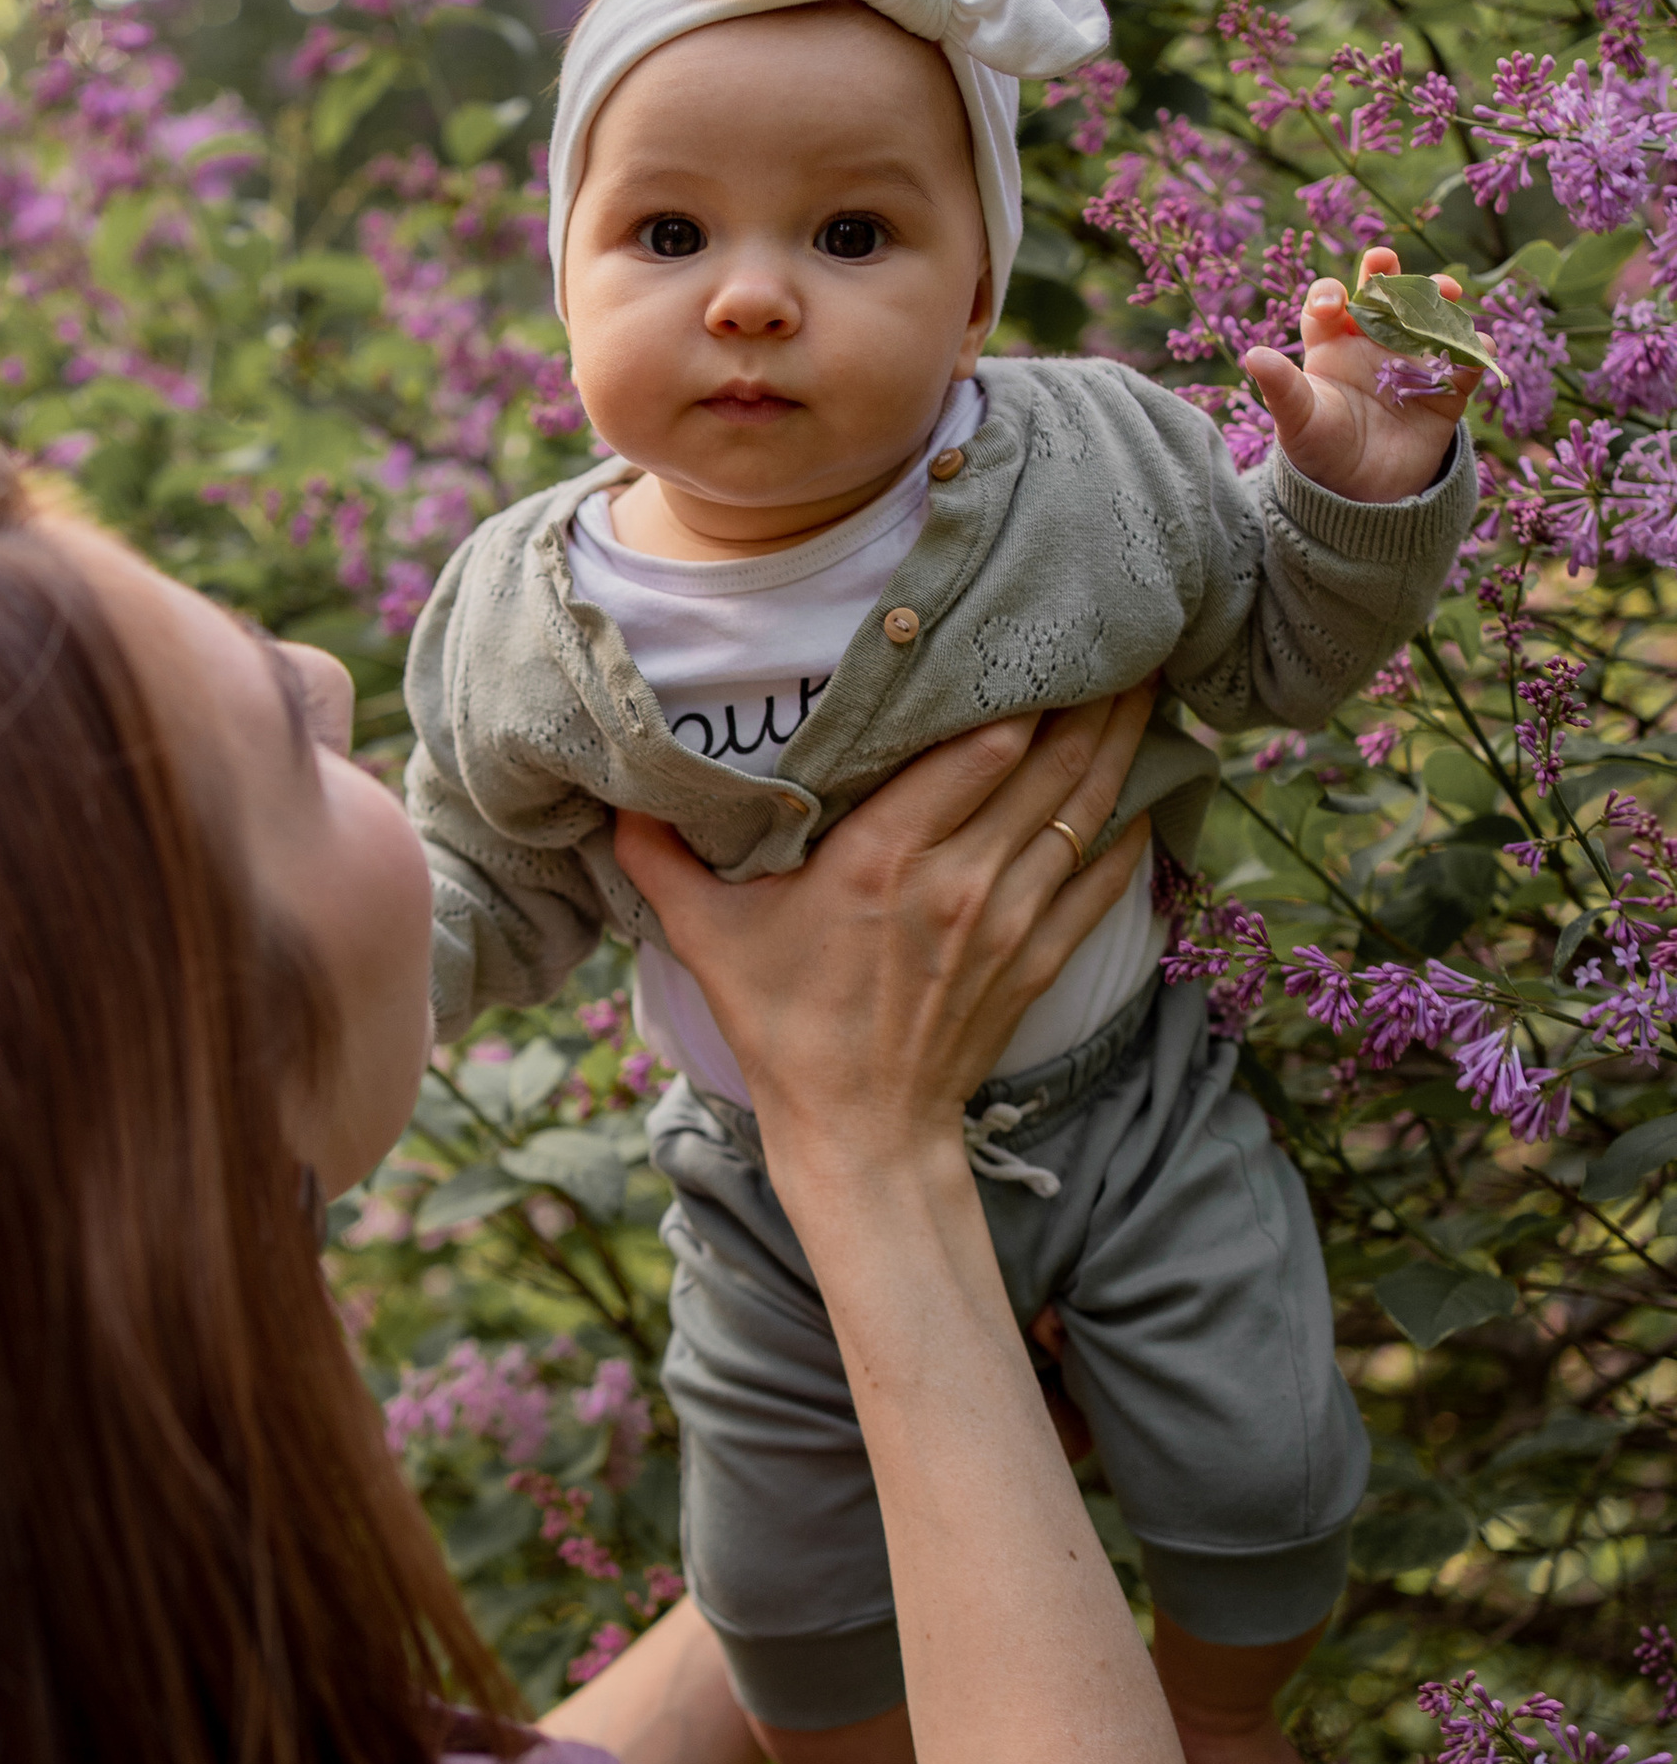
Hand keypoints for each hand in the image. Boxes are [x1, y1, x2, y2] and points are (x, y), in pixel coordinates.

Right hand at [614, 687, 1154, 1180]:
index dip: (1015, 686)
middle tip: (1121, 634)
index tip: (1033, 632)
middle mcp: (958, 881)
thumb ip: (661, 860)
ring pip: (1083, 808)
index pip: (974, 748)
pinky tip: (1150, 784)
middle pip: (1046, 763)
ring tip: (1146, 683)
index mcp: (882, 861)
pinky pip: (1103, 878)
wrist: (860, 1131)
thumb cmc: (783, 1028)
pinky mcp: (1037, 960)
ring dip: (1120, 743)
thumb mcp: (708, 939)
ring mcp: (1008, 920)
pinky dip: (1130, 828)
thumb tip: (614, 798)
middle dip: (1090, 694)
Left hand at [1242, 243, 1480, 503]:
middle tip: (1386, 260)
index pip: (1329, 303)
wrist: (1359, 493)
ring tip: (1448, 293)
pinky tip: (1477, 349)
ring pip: (1430, 316)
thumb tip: (1252, 355)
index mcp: (1332, 344)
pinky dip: (1476, 352)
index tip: (1335, 303)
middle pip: (1382, 292)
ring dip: (1440, 299)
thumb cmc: (1320, 450)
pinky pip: (1466, 362)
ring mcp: (1411, 360)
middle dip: (1386, 271)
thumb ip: (1281, 388)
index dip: (1329, 293)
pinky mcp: (1445, 387)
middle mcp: (1373, 342)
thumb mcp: (1298, 420)